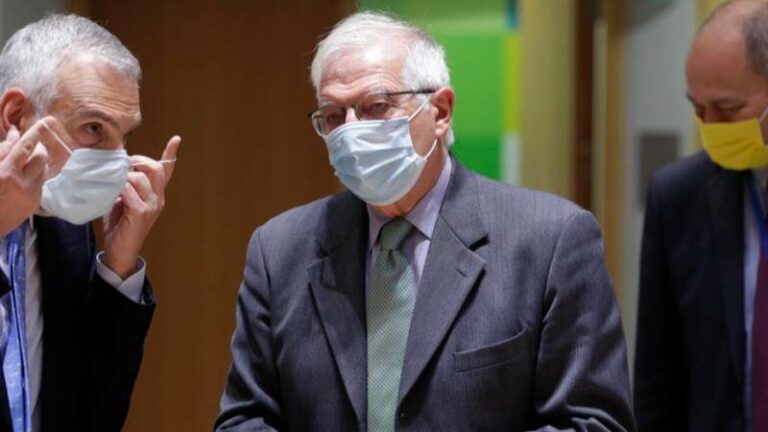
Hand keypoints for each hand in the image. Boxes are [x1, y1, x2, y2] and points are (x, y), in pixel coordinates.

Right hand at [0, 118, 54, 236]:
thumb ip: (1, 150)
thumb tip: (16, 134)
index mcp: (6, 173)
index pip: (26, 147)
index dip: (37, 132)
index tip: (48, 121)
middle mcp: (23, 184)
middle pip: (41, 156)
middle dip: (37, 146)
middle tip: (29, 144)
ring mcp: (32, 194)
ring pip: (44, 168)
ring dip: (38, 160)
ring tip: (25, 160)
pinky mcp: (36, 203)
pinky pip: (41, 181)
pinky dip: (35, 174)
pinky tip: (23, 177)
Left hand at [103, 135, 180, 277]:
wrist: (120, 251)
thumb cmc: (120, 226)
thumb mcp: (123, 201)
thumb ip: (126, 186)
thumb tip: (116, 169)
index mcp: (156, 195)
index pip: (166, 171)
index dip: (171, 154)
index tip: (176, 139)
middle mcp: (158, 198)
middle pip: (155, 168)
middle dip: (137, 161)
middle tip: (122, 165)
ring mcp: (152, 206)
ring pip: (141, 178)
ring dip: (123, 175)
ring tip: (112, 182)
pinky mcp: (141, 213)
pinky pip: (130, 192)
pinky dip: (119, 188)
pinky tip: (112, 194)